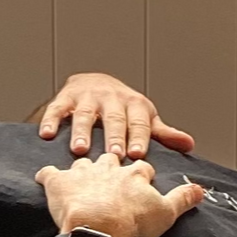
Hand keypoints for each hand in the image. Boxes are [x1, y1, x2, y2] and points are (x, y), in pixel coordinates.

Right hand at [36, 73, 194, 160]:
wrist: (92, 82)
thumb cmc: (120, 107)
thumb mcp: (142, 117)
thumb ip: (161, 133)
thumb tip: (189, 145)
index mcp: (134, 104)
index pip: (138, 122)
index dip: (138, 137)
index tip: (138, 154)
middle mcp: (111, 98)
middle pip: (113, 118)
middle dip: (113, 136)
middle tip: (113, 154)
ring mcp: (87, 98)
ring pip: (85, 115)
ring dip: (82, 132)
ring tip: (80, 150)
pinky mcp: (64, 99)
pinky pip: (57, 109)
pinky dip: (51, 121)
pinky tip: (46, 135)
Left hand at [36, 153, 205, 236]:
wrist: (99, 227)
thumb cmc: (131, 223)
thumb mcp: (166, 212)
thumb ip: (183, 199)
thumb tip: (201, 190)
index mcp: (134, 175)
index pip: (142, 168)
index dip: (141, 174)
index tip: (141, 181)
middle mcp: (109, 167)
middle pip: (111, 158)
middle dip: (111, 163)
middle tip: (109, 175)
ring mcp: (83, 172)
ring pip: (82, 163)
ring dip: (80, 169)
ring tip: (79, 177)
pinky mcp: (59, 182)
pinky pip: (49, 173)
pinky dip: (46, 176)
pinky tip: (44, 178)